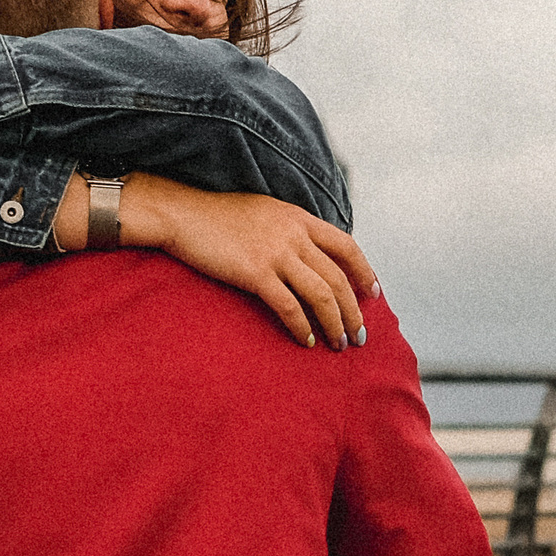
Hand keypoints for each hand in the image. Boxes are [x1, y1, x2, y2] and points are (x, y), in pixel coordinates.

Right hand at [118, 177, 377, 349]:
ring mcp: (275, 253)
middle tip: (359, 335)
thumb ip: (290, 229)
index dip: (365, 272)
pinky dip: (301, 326)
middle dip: (354, 311)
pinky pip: (288, 306)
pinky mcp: (255, 273)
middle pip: (338, 277)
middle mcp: (294, 234)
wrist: (182, 214)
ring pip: (321, 294)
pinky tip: (305, 341)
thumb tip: (309, 254)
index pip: (347, 245)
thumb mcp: (265, 211)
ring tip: (339, 344)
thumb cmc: (217, 216)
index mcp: (299, 218)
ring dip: (334, 323)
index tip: (373, 294)